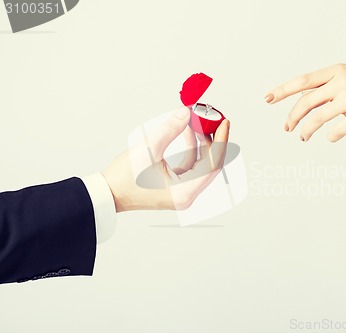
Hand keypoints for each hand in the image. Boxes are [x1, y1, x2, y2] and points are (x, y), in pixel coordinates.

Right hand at [102, 107, 229, 211]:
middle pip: (210, 164)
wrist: (106, 194)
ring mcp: (182, 191)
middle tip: (214, 119)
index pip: (213, 164)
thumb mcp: (148, 149)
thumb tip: (186, 113)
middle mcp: (187, 194)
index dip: (220, 141)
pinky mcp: (176, 186)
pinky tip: (187, 132)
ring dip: (201, 142)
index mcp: (185, 192)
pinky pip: (191, 165)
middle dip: (213, 139)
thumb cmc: (123, 179)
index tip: (223, 122)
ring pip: (201, 164)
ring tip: (198, 121)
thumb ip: (170, 129)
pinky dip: (191, 149)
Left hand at [265, 64, 345, 141]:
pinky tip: (332, 137)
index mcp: (337, 70)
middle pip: (305, 102)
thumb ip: (328, 86)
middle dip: (292, 117)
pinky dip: (331, 136)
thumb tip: (303, 99)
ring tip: (303, 137)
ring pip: (317, 118)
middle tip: (286, 128)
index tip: (267, 99)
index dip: (282, 90)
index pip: (303, 81)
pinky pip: (337, 131)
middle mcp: (342, 81)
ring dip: (306, 130)